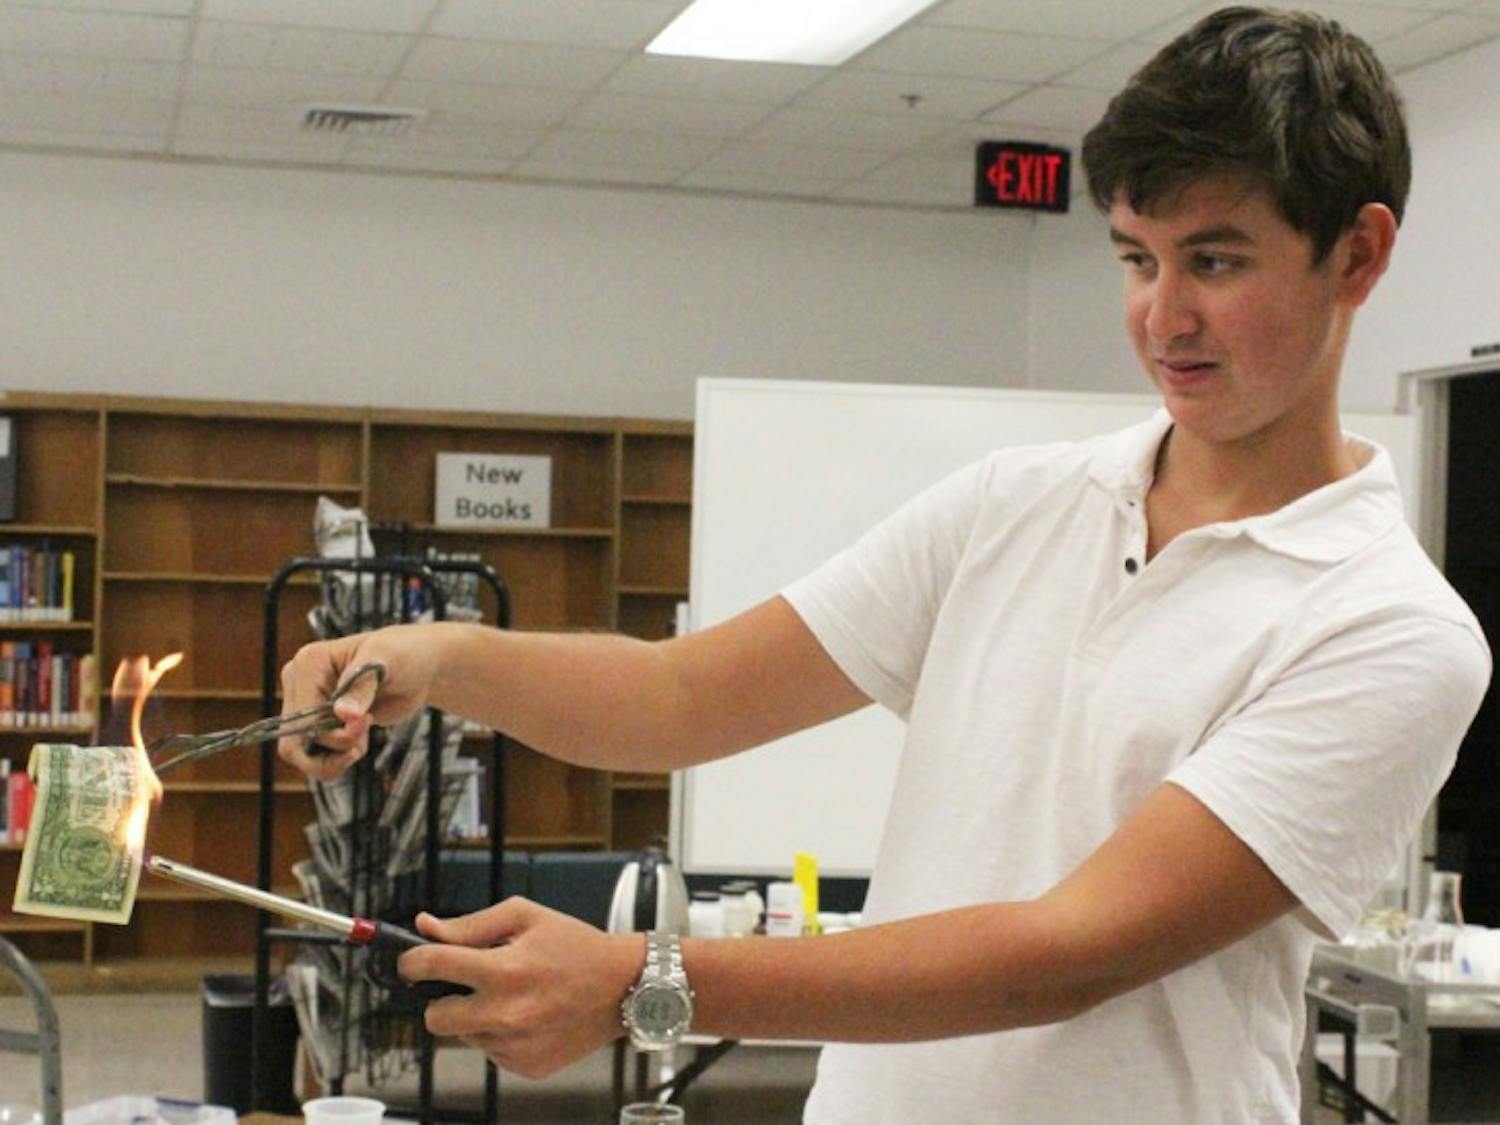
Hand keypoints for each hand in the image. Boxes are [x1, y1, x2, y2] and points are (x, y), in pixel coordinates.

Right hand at [276, 625, 439, 779]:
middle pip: (295, 742)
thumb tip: (343, 714)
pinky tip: (359, 742)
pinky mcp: (318, 723)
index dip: (330, 733)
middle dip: (335, 747)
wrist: (418, 668)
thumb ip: (361, 688)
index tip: (365, 721)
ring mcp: (307, 706)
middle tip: (364, 738)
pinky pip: (315, 758)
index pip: (300, 718)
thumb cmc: (403, 654)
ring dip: (335, 758)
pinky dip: (338, 759)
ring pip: (301, 755)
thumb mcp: (385, 663)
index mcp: (308, 664)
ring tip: (362, 741)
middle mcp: (299, 685)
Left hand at [398, 899, 644, 1078]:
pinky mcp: (525, 1066)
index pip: (431, 966)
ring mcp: (514, 1046)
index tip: (410, 963)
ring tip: (514, 997)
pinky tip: (529, 1016)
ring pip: (464, 1036)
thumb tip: (425, 928)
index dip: (410, 962)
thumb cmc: (575, 946)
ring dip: (477, 1017)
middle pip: (434, 1018)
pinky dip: (500, 1035)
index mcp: (503, 970)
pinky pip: (491, 1052)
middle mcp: (505, 1013)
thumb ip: (472, 924)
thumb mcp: (526, 918)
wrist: (623, 988)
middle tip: (467, 985)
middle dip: (441, 1000)